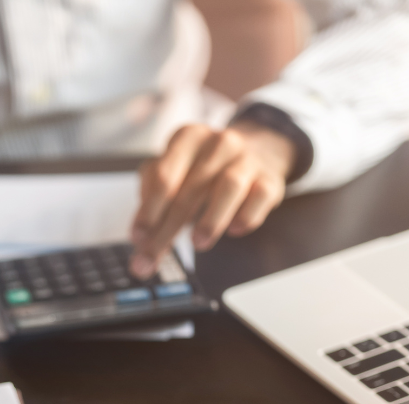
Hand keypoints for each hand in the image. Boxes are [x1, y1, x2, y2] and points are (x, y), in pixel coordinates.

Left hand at [130, 121, 295, 277]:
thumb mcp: (176, 171)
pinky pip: (260, 197)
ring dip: (211, 218)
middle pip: (189, 189)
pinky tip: (235, 230)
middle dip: (167, 229)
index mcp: (188, 139)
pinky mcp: (270, 179)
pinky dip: (247, 215)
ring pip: (229, 186)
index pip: (163, 176)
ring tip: (197, 243)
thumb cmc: (207, 169)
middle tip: (152, 258)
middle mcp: (218, 144)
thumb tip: (140, 240)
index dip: (148, 210)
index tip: (137, 238)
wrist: (260, 149)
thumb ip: (154, 199)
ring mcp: (247, 160)